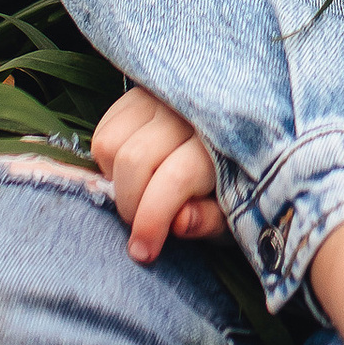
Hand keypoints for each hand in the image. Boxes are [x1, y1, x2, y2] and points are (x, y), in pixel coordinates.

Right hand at [91, 78, 230, 262]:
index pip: (175, 178)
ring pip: (111, 143)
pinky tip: (132, 173)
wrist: (239, 140)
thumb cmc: (236, 187)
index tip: (143, 252)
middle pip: (135, 159)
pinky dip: (109, 160)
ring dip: (116, 180)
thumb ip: (209, 220)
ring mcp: (160, 96)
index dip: (152, 220)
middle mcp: (189, 110)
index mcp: (224, 141)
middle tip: (142, 228)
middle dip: (130, 205)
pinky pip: (104, 129)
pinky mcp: (138, 92)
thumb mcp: (233, 214)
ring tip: (140, 195)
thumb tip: (179, 223)